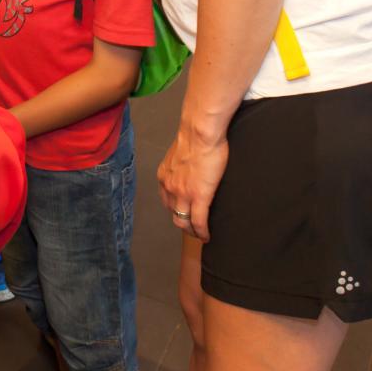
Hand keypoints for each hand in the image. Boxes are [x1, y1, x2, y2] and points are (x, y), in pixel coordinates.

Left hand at [158, 120, 228, 242]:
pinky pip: (199, 221)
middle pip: (173, 214)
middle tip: (192, 228)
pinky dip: (202, 232)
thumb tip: (190, 168)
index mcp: (164, 176)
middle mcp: (169, 187)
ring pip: (183, 221)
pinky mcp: (199, 197)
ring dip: (191, 231)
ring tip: (200, 234)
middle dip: (182, 223)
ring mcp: (183, 194)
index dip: (174, 210)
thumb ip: (181, 165)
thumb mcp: (180, 153)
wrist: (199, 133)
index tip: (182, 214)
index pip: (166, 201)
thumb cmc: (194, 137)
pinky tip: (207, 237)